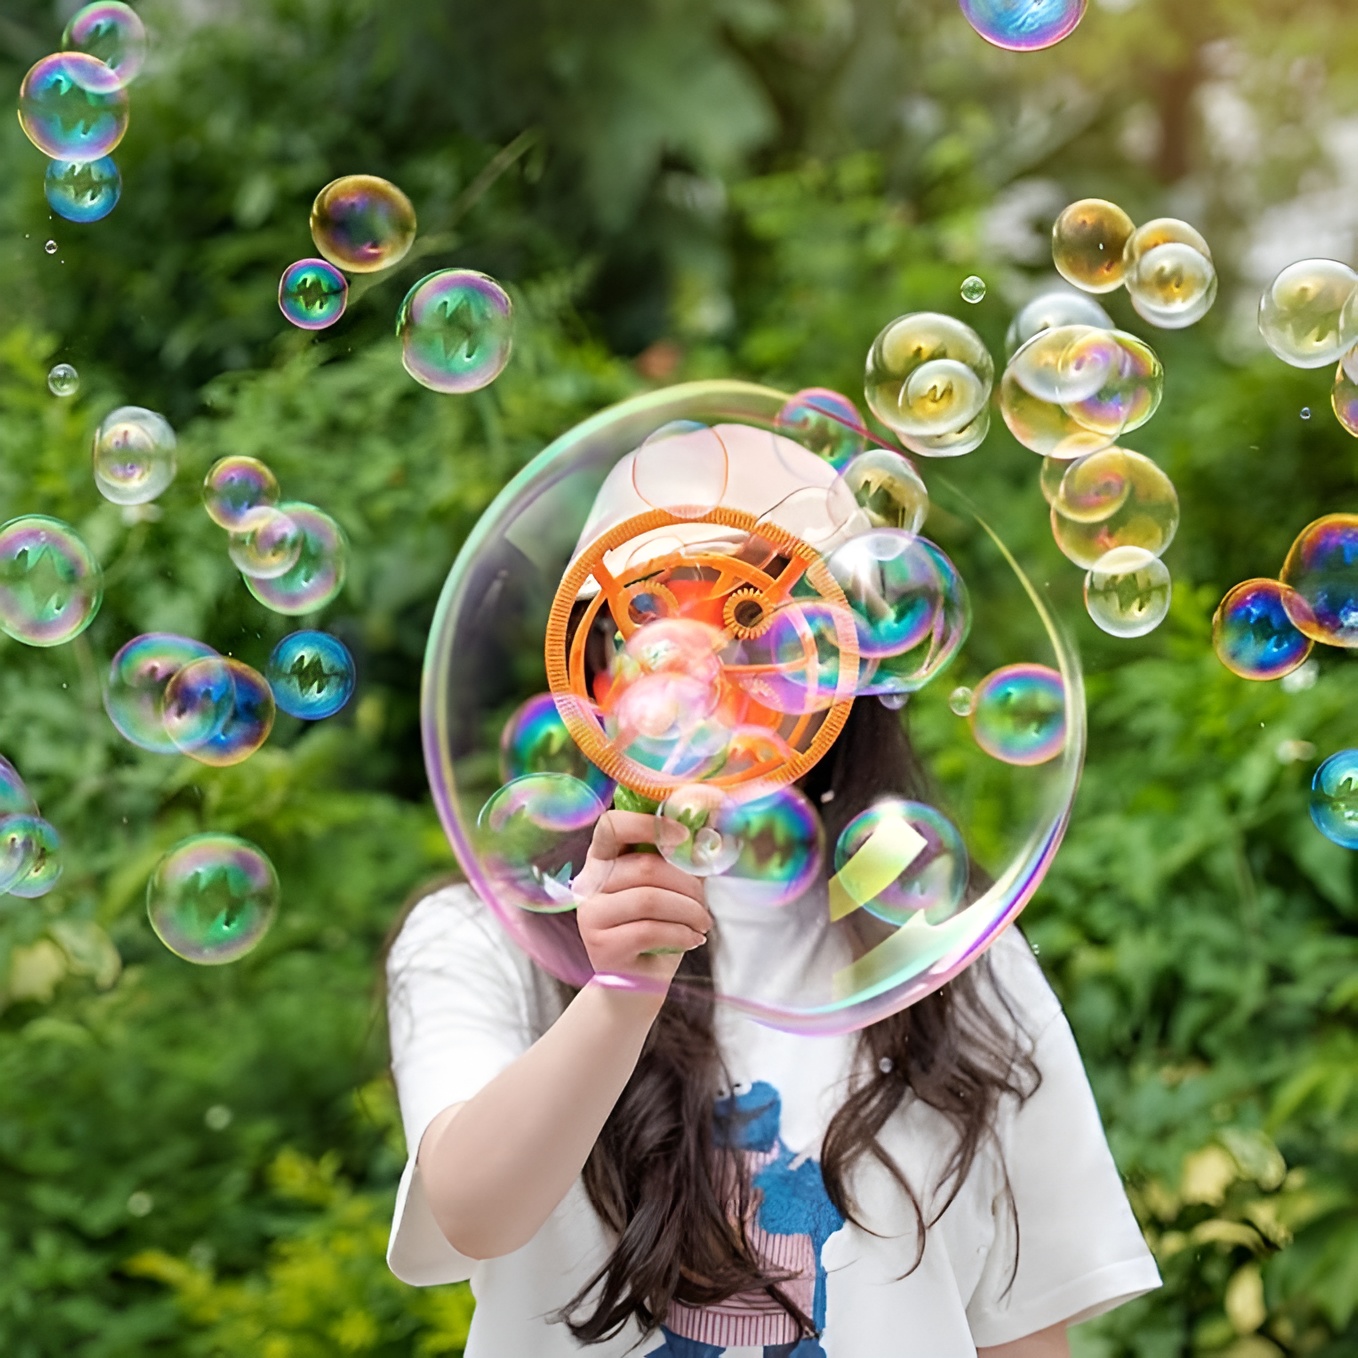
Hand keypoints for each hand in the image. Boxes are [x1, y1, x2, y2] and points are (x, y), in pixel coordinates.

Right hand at [573, 811, 710, 985]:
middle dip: (688, 884)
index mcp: (603, 858)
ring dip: (689, 911)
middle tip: (704, 903)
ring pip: (650, 899)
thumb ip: (682, 859)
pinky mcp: (600, 944)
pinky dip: (681, 934)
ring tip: (702, 923)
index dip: (649, 825)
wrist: (636, 983)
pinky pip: (649, 930)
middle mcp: (589, 882)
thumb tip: (711, 827)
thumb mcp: (670, 888)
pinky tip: (692, 939)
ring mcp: (591, 913)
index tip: (685, 836)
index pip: (613, 825)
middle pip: (645, 867)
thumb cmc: (656, 928)